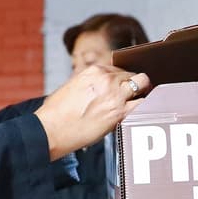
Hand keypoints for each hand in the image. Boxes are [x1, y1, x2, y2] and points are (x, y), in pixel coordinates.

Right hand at [33, 65, 151, 159]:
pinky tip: (145, 110)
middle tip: (135, 93)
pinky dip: (145, 105)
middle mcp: (107, 79)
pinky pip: (143, 104)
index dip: (122, 79)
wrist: (52, 129)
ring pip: (142, 83)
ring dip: (143, 91)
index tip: (123, 86)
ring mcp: (115, 94)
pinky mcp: (119, 112)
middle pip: (132, 74)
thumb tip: (99, 89)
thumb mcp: (71, 86)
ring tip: (142, 99)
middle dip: (134, 83)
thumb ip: (89, 83)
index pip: (117, 68)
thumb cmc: (57, 112)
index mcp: (94, 71)